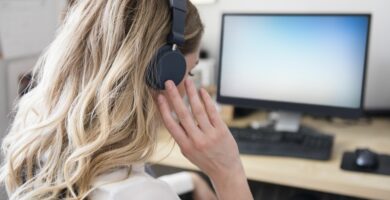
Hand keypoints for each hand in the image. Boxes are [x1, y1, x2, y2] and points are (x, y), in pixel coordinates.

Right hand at [157, 79, 252, 199]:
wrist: (225, 171)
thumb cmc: (205, 160)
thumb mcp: (188, 152)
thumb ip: (182, 136)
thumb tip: (175, 116)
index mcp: (184, 146)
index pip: (171, 124)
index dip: (164, 109)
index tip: (159, 96)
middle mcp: (196, 140)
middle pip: (182, 114)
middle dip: (174, 96)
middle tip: (169, 82)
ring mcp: (210, 135)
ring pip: (198, 110)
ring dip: (192, 93)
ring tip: (188, 81)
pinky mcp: (222, 131)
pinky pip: (213, 112)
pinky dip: (207, 100)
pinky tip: (202, 91)